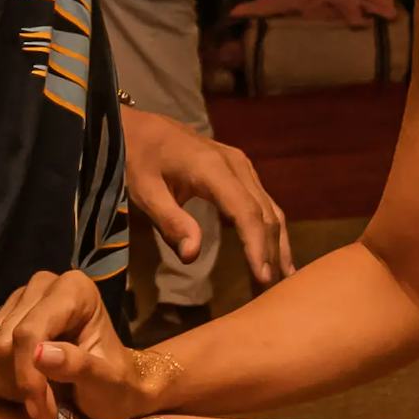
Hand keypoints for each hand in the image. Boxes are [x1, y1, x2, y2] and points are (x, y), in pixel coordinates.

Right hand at [0, 268, 172, 418]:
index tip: (42, 412)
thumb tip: (40, 354)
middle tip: (45, 411)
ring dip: (4, 386)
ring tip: (35, 400)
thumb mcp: (109, 383)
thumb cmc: (118, 385)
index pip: (29, 332)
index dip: (28, 376)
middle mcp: (40, 286)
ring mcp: (16, 301)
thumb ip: (79, 365)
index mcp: (74, 290)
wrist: (114, 388)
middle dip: (20, 385)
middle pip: (3, 342)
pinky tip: (18, 392)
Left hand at [121, 103, 291, 285]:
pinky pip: (263, 203)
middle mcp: (236, 165)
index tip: (263, 279)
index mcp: (213, 168)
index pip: (246, 212)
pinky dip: (270, 231)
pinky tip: (274, 255)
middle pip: (264, 213)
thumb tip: (192, 257)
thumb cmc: (136, 158)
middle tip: (273, 292)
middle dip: (271, 253)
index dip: (257, 246)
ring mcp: (242, 166)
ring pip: (269, 209)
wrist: (139, 126)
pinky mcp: (241, 172)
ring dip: (277, 245)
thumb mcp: (144, 191)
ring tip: (282, 280)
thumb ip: (170, 222)